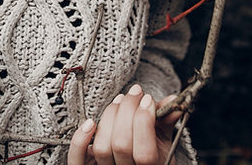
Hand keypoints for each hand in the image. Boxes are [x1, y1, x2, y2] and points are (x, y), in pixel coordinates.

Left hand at [67, 85, 181, 164]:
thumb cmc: (153, 156)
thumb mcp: (164, 142)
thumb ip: (166, 122)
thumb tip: (173, 101)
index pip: (144, 153)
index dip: (144, 122)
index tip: (148, 99)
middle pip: (121, 145)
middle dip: (127, 112)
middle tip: (135, 93)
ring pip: (102, 148)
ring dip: (109, 118)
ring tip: (120, 101)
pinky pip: (78, 158)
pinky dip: (81, 139)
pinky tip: (91, 123)